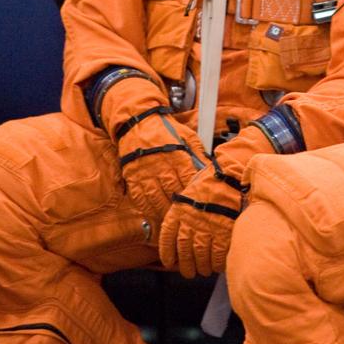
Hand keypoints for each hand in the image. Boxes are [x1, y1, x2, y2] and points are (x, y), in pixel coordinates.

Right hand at [115, 108, 206, 225]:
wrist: (139, 123)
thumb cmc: (166, 130)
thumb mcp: (188, 137)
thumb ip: (199, 154)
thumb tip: (211, 169)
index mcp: (177, 156)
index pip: (188, 180)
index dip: (193, 193)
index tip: (198, 202)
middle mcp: (161, 166)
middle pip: (172, 192)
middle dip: (180, 206)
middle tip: (187, 217)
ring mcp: (145, 173)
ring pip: (155, 198)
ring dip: (164, 212)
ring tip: (171, 220)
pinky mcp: (132, 176)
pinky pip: (139, 197)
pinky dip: (147, 209)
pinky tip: (153, 215)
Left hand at [159, 126, 272, 276]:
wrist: (231, 173)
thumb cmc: (212, 180)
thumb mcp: (190, 191)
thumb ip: (184, 210)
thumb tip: (182, 227)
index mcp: (178, 211)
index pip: (168, 237)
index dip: (167, 253)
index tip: (169, 262)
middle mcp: (190, 221)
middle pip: (184, 251)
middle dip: (185, 265)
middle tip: (188, 273)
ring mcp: (207, 227)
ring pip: (200, 255)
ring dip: (201, 267)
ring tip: (204, 271)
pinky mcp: (224, 231)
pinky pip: (218, 254)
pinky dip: (217, 263)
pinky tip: (217, 266)